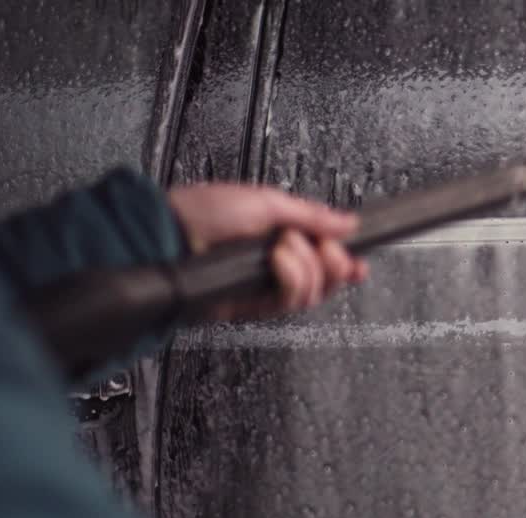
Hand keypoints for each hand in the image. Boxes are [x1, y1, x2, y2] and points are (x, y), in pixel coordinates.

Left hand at [167, 183, 368, 320]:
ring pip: (312, 294)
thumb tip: (347, 222)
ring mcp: (265, 288)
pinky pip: (289, 302)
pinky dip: (290, 278)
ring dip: (306, 267)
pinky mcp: (253, 307)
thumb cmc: (201, 212)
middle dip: (333, 264)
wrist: (167, 235)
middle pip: (326, 281)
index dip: (346, 264)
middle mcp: (275, 266)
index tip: (359, 263)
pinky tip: (277, 261)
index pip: (324, 258)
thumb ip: (311, 215)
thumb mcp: (265, 201)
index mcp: (280, 238)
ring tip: (283, 247)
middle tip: (325, 249)